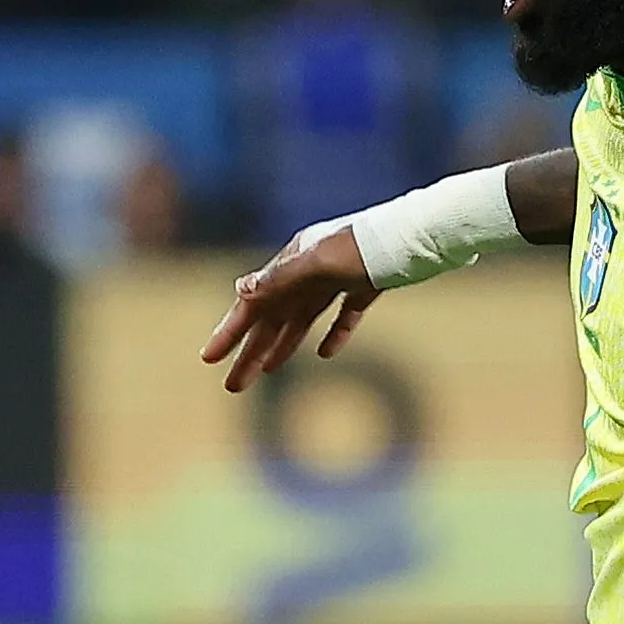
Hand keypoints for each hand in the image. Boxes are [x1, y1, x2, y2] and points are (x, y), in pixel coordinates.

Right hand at [202, 227, 378, 391]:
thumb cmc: (363, 245)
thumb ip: (280, 278)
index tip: (208, 359)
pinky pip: (343, 315)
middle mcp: (309, 271)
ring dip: (283, 345)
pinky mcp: (365, 286)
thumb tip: (240, 290)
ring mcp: (337, 278)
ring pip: (302, 319)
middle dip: (251, 352)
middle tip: (233, 387)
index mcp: (291, 264)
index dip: (230, 333)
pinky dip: (334, 334)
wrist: (414, 235)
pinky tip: (325, 353)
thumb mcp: (318, 262)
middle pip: (274, 319)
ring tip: (267, 372)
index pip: (253, 305)